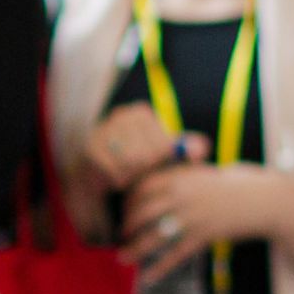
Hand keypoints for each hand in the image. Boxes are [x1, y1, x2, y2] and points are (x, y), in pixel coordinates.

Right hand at [81, 104, 202, 194]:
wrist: (92, 171)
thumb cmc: (132, 161)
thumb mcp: (161, 154)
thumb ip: (184, 149)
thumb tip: (202, 148)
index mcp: (140, 113)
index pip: (164, 144)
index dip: (163, 161)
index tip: (154, 164)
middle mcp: (121, 116)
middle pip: (148, 154)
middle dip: (147, 170)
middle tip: (140, 174)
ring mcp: (103, 130)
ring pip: (132, 163)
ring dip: (133, 176)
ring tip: (130, 177)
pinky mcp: (91, 149)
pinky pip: (115, 171)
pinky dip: (118, 180)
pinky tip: (117, 179)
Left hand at [121, 161, 293, 281]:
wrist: (264, 199)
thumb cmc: (233, 185)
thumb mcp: (202, 174)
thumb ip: (178, 178)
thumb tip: (151, 187)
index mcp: (179, 179)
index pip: (141, 189)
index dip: (128, 202)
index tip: (123, 211)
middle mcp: (181, 197)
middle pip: (141, 213)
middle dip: (127, 226)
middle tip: (120, 235)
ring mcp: (191, 217)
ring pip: (154, 236)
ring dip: (134, 249)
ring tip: (122, 257)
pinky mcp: (204, 236)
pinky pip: (176, 254)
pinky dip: (159, 267)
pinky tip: (147, 276)